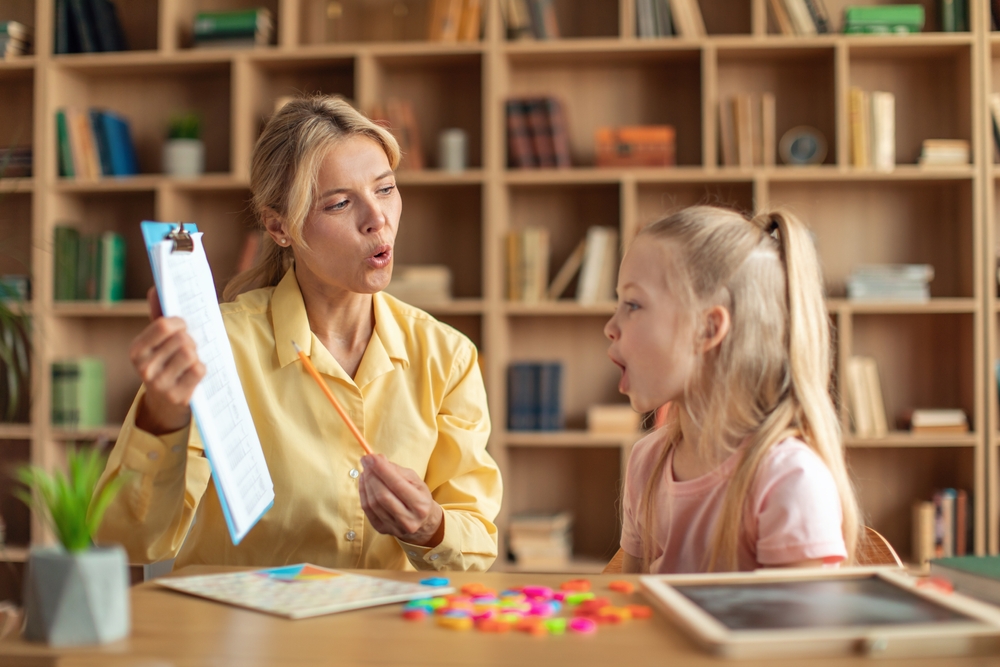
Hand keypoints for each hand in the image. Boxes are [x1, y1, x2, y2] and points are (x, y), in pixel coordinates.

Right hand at [130, 287, 204, 434]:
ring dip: (196, 354)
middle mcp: (144, 368)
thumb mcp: (156, 342)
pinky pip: (199, 369)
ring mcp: (160, 384)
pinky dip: (201, 367)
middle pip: (182, 339)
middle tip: (186, 347)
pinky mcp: (178, 397)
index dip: (179, 322)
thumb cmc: (164, 363)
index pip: (164, 325)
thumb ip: (157, 315)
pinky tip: (192, 373)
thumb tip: (156, 289)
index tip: (182, 326)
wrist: (164, 404)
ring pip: (191, 354)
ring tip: (189, 360)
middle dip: (190, 340)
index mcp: (136, 351)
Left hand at [358, 454, 444, 547]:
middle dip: (371, 475)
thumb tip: (378, 460)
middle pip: (382, 495)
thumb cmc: (419, 497)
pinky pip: (367, 510)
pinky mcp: (382, 530)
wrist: (423, 523)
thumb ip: (397, 470)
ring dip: (366, 483)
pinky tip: (364, 483)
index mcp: (420, 505)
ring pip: (373, 503)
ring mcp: (394, 527)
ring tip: (366, 471)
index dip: (381, 469)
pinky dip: (363, 494)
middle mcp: (408, 519)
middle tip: (366, 461)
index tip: (370, 457)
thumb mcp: (416, 481)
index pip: (397, 484)